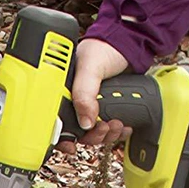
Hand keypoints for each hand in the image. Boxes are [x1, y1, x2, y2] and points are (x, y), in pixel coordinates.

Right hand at [57, 38, 131, 153]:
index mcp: (64, 92)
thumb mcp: (90, 67)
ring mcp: (93, 106)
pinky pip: (110, 129)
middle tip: (102, 129)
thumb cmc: (105, 46)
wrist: (131, 41)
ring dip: (106, 135)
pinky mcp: (109, 108)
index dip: (62, 138)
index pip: (57, 122)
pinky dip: (118, 131)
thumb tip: (84, 123)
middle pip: (78, 133)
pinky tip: (123, 125)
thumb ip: (84, 94)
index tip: (71, 146)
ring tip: (116, 125)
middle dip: (92, 136)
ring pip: (95, 133)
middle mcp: (77, 101)